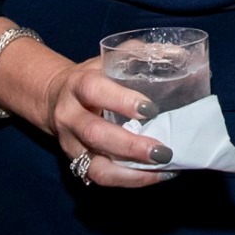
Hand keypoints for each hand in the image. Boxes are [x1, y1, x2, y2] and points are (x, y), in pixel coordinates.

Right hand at [38, 55, 175, 187]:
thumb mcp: (108, 60)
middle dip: (130, 146)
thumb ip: (139, 54)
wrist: (55, 98)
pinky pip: (100, 178)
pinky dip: (129, 181)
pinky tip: (155, 176)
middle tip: (163, 151)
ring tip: (163, 170)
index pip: (95, 91)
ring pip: (95, 166)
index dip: (121, 100)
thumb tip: (179, 53)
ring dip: (131, 173)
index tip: (151, 109)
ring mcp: (71, 144)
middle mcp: (70, 116)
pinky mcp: (76, 163)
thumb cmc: (93, 77)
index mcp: (78, 84)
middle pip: (96, 134)